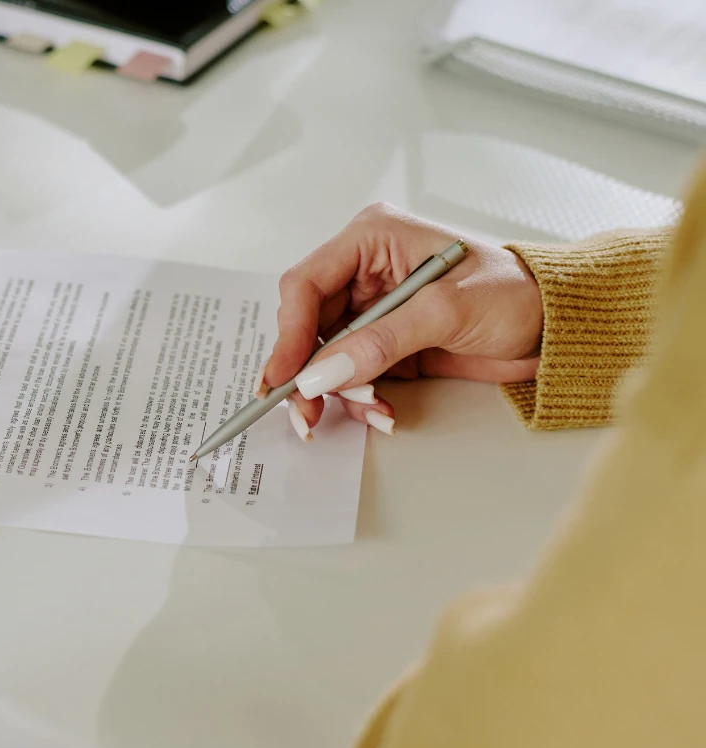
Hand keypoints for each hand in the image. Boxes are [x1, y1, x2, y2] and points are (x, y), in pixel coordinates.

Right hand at [262, 204, 543, 436]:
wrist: (556, 326)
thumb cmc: (515, 294)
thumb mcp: (447, 311)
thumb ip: (381, 341)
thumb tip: (323, 373)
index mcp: (372, 239)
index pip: (306, 283)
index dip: (289, 332)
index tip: (286, 375)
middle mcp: (363, 270)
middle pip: (306, 325)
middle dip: (308, 371)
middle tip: (306, 412)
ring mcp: (372, 309)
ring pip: (324, 355)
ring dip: (337, 390)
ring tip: (371, 409)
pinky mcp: (384, 341)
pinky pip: (349, 373)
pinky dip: (358, 396)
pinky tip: (382, 410)